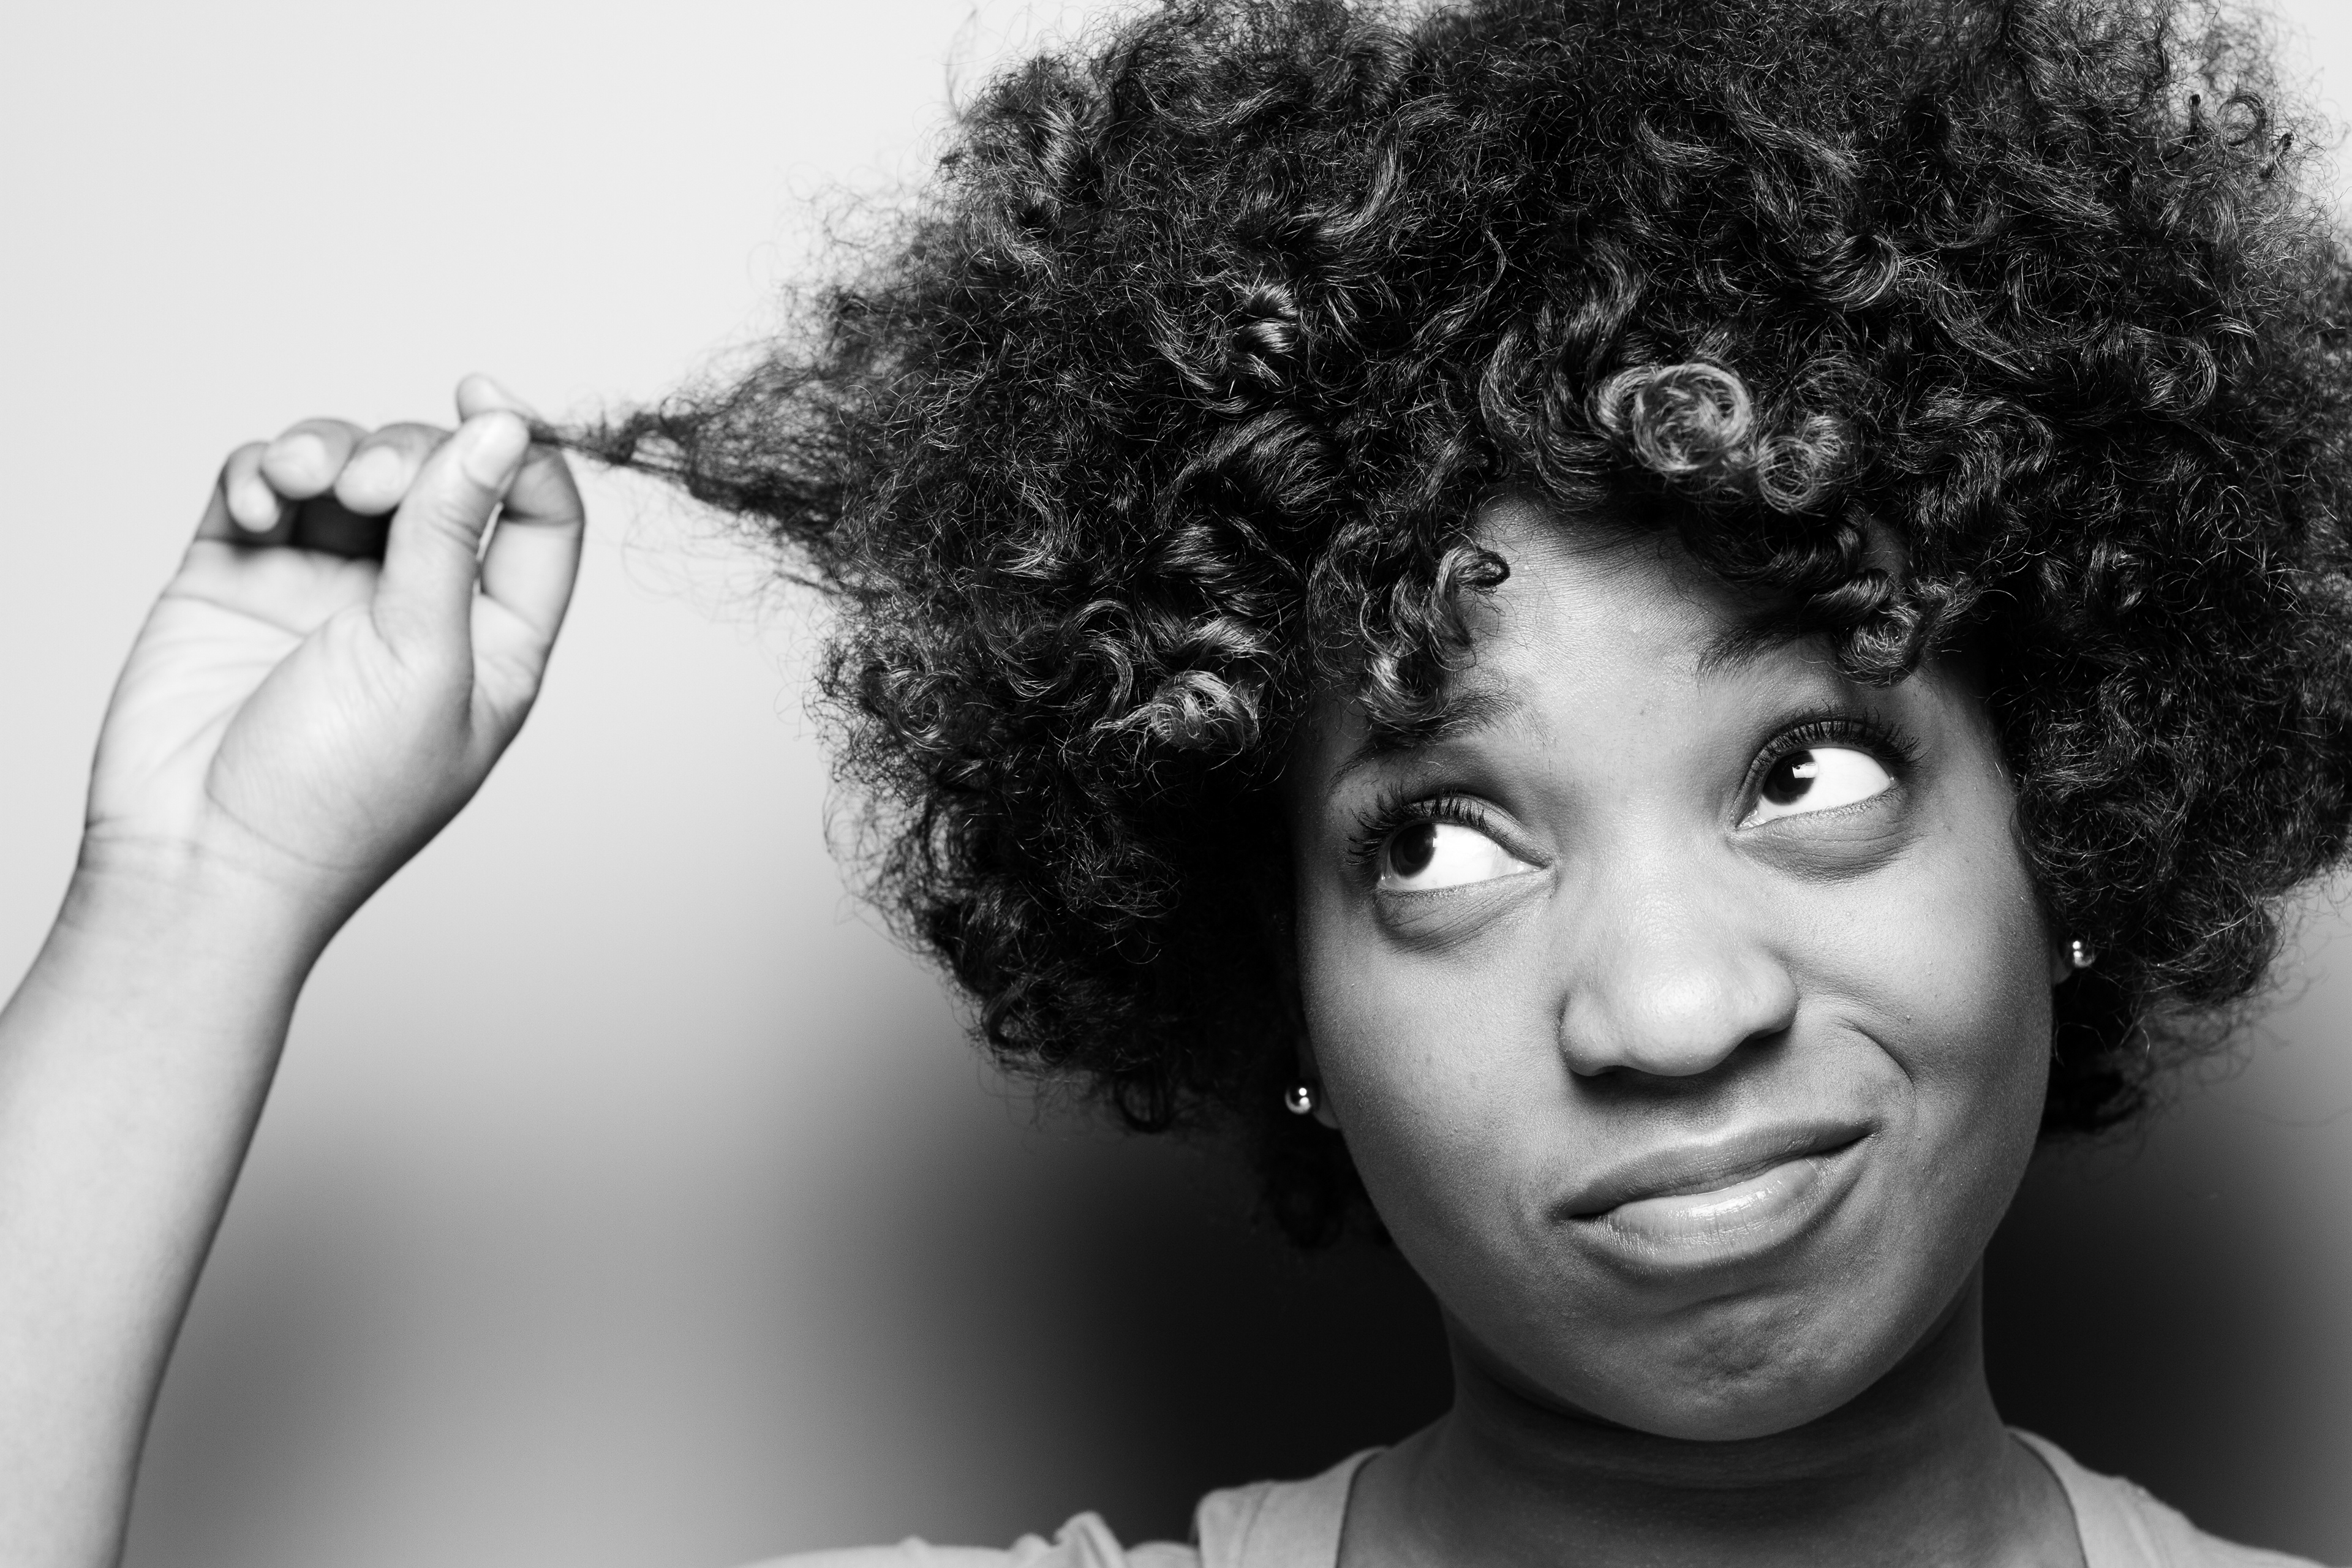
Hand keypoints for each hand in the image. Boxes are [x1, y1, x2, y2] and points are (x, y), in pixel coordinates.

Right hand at [80, 376, 584, 926]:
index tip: (482, 395)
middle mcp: (414, 607)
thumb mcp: (424, 658)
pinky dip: (261, 475)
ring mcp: (321, 588)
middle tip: (369, 486)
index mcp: (493, 640)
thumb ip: (456, 537)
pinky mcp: (238, 577)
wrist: (200, 860)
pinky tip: (258, 507)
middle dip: (404, 455)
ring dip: (327, 451)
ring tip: (301, 485)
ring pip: (344, 469)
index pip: (537, 518)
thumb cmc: (333, 796)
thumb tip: (502, 432)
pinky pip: (261, 488)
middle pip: (436, 476)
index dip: (520, 448)